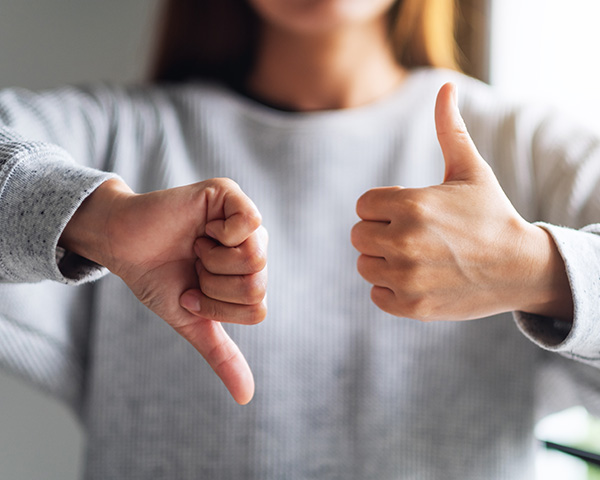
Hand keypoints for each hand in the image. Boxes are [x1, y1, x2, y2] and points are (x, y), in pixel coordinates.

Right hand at [61, 178, 266, 403]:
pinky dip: (222, 236)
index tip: (192, 291)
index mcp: (249, 275)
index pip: (257, 308)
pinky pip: (250, 223)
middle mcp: (253, 246)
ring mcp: (244, 219)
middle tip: (194, 267)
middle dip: (214, 286)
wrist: (121, 245)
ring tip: (196, 247)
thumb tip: (245, 397)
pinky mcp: (230, 194)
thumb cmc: (158, 277)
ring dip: (213, 262)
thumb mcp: (192, 319)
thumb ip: (221, 353)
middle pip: (258, 284)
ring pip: (255, 259)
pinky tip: (204, 230)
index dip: (218, 307)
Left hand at [351, 83, 572, 320]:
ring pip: (365, 264)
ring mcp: (407, 278)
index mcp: (411, 205)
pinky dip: (391, 288)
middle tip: (413, 235)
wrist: (520, 268)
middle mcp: (404, 242)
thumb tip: (446, 85)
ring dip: (383, 260)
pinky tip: (418, 278)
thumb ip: (450, 129)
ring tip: (417, 256)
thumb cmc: (491, 215)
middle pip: (359, 235)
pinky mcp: (411, 306)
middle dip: (380, 232)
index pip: (363, 205)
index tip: (409, 211)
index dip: (384, 207)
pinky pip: (376, 295)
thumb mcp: (471, 170)